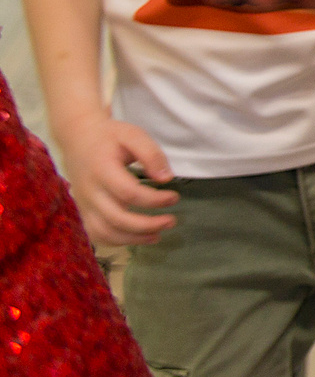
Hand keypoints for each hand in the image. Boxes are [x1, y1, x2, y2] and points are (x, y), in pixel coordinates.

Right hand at [56, 113, 177, 245]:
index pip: (129, 193)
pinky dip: (117, 241)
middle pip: (117, 218)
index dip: (154, 200)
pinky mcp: (83, 211)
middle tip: (171, 221)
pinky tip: (138, 237)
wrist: (77, 138)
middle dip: (148, 225)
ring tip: (158, 235)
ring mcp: (84, 204)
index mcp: (102, 170)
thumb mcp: (133, 135)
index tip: (174, 197)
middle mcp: (89, 191)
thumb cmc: (109, 137)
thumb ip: (151, 155)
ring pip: (105, 232)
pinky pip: (96, 234)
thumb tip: (166, 179)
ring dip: (133, 239)